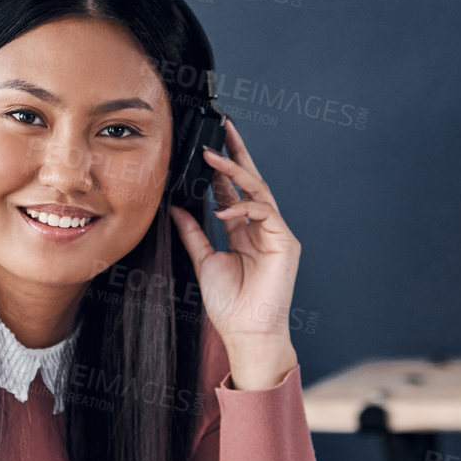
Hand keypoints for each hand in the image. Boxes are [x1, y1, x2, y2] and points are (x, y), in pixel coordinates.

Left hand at [166, 118, 301, 385]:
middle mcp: (262, 228)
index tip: (206, 147)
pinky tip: (223, 210)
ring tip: (212, 156)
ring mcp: (276, 233)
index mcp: (244, 231)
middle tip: (223, 128)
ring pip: (259, 190)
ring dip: (236, 171)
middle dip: (237, 154)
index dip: (221, 169)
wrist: (246, 332)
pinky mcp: (285, 242)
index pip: (233, 191)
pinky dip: (243, 207)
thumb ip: (193, 233)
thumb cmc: (230, 305)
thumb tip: (176, 207)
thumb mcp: (204, 261)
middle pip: (251, 182)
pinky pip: (265, 212)